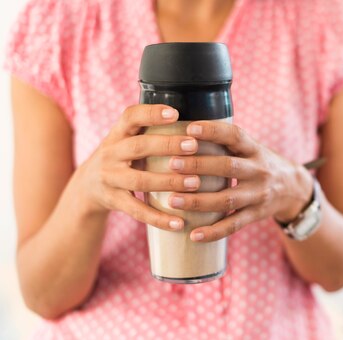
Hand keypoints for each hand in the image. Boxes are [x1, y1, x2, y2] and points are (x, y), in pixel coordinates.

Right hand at [75, 104, 201, 230]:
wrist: (87, 188)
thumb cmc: (123, 158)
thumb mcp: (129, 140)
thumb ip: (152, 131)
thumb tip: (199, 123)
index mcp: (118, 133)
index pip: (130, 116)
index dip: (151, 113)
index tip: (174, 113)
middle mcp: (111, 153)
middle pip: (138, 147)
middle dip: (167, 145)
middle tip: (194, 146)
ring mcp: (110, 178)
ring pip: (140, 180)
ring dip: (169, 181)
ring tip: (195, 183)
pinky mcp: (113, 201)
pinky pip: (137, 211)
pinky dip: (159, 218)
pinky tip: (179, 223)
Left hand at [167, 121, 313, 241]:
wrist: (293, 188)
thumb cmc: (259, 164)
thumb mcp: (250, 148)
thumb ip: (226, 142)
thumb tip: (183, 131)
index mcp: (255, 149)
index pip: (235, 135)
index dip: (213, 131)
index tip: (189, 129)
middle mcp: (259, 170)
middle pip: (228, 167)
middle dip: (199, 165)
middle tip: (171, 164)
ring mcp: (258, 194)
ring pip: (227, 199)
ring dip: (198, 201)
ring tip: (172, 201)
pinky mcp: (256, 215)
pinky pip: (234, 225)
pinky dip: (214, 232)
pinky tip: (194, 236)